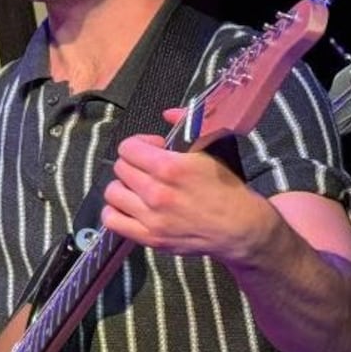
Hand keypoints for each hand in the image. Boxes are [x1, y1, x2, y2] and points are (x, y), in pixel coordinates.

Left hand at [101, 118, 270, 261]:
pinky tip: (130, 207)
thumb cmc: (226, 187)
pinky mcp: (149, 237)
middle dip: (133, 164)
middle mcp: (157, 193)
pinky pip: (111, 220)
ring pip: (113, 192)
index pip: (128, 148)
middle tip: (149, 169)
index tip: (153, 150)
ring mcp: (151, 218)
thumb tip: (167, 114)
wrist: (239, 228)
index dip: (139, 145)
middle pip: (120, 168)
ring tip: (139, 188)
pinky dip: (115, 211)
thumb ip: (188, 124)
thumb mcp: (213, 148)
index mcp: (171, 168)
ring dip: (124, 186)